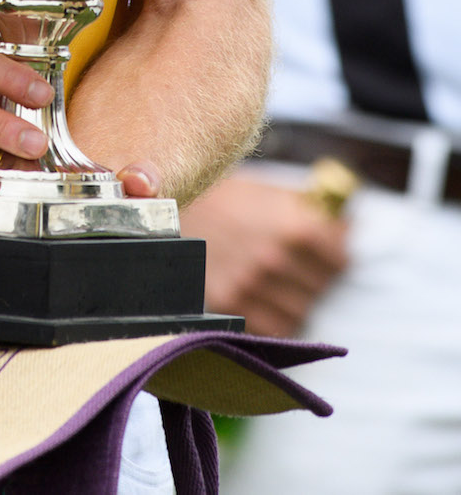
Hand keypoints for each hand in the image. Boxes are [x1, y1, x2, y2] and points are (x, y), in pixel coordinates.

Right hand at [182, 174, 349, 336]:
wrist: (169, 206)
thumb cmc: (226, 195)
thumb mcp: (270, 191)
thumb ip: (312, 209)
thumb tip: (350, 226)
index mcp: (293, 226)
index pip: (340, 258)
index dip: (335, 254)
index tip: (327, 251)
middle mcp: (275, 259)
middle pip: (323, 287)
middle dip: (316, 275)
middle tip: (300, 264)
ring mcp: (252, 285)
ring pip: (301, 311)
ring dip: (296, 298)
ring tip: (281, 281)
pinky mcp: (230, 304)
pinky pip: (273, 327)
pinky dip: (276, 317)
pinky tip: (265, 298)